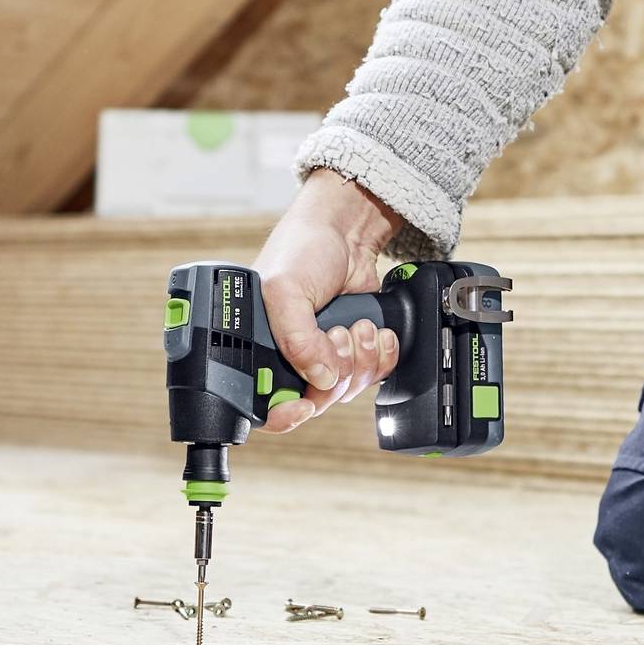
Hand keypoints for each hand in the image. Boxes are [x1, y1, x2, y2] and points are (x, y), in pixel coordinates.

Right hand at [255, 170, 402, 432]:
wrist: (347, 230)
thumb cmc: (301, 249)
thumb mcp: (284, 290)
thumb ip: (297, 340)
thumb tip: (321, 379)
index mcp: (262, 348)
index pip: (266, 402)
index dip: (283, 414)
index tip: (302, 406)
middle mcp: (292, 357)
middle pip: (315, 400)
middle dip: (334, 372)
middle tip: (337, 335)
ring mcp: (325, 355)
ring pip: (346, 389)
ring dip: (360, 358)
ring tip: (356, 323)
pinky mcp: (355, 349)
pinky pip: (372, 375)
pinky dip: (381, 355)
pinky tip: (376, 330)